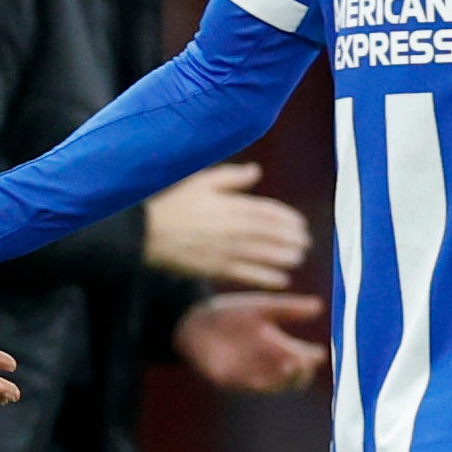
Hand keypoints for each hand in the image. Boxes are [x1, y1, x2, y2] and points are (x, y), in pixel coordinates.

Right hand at [143, 161, 310, 286]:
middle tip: (305, 242)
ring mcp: (226, 251)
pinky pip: (248, 275)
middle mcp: (234, 229)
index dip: (288, 219)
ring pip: (265, 255)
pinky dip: (268, 278)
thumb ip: (232, 177)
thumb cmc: (172, 203)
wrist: (145, 232)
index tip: (300, 223)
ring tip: (299, 258)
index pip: (270, 212)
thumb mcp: (201, 181)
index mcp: (232, 205)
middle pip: (272, 234)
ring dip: (286, 257)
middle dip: (292, 238)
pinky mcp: (216, 269)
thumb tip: (257, 171)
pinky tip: (282, 280)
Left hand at [176, 292, 326, 391]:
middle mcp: (270, 363)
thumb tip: (319, 305)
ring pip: (277, 384)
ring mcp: (253, 374)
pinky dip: (262, 384)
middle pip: (295, 376)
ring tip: (291, 364)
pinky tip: (266, 376)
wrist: (194, 322)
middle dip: (303, 371)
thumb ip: (288, 308)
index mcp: (279, 345)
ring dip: (286, 378)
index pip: (305, 356)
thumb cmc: (229, 313)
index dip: (314, 357)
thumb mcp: (261, 308)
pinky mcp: (234, 381)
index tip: (318, 353)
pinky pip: (252, 387)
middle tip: (304, 361)